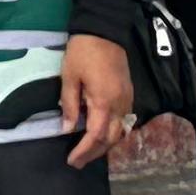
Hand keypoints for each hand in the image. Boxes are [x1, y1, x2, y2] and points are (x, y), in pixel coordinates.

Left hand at [60, 34, 133, 166]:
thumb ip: (69, 104)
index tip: (72, 160)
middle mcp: (120, 105)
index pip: (96, 135)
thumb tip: (66, 129)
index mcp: (104, 101)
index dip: (84, 150)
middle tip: (78, 162)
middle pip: (111, 138)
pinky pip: (124, 122)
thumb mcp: (69, 77)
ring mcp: (127, 101)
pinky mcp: (129, 95)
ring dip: (105, 145)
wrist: (104, 32)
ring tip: (88, 152)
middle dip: (95, 153)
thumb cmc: (82, 53)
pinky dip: (113, 133)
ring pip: (120, 132)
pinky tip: (101, 135)